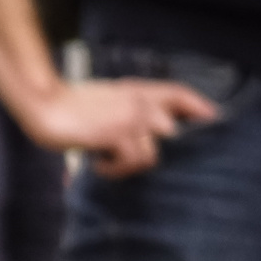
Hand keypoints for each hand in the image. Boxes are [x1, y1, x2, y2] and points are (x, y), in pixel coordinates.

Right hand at [26, 78, 217, 177]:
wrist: (46, 106)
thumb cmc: (68, 107)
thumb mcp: (104, 101)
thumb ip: (126, 110)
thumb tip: (141, 134)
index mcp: (136, 89)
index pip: (177, 94)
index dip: (198, 107)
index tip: (214, 118)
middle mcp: (139, 101)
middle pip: (172, 129)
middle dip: (159, 150)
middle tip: (131, 162)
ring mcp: (130, 117)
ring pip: (151, 153)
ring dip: (127, 165)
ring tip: (105, 162)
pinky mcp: (118, 133)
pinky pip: (132, 162)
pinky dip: (114, 170)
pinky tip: (97, 165)